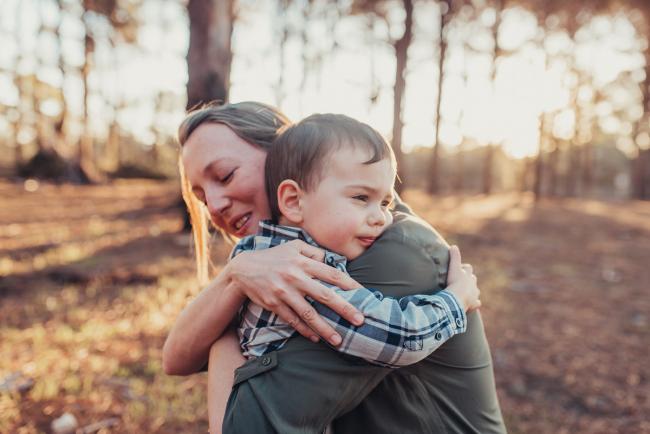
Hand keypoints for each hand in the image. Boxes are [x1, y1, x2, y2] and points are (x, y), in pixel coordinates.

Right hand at [227, 239, 364, 345]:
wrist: (243, 269)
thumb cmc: (273, 256)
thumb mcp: (293, 246)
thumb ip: (314, 251)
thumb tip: (332, 260)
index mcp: (302, 262)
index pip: (332, 274)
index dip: (349, 284)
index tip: (364, 293)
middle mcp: (295, 277)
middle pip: (325, 295)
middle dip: (345, 309)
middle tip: (360, 321)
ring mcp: (284, 292)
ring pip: (309, 313)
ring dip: (325, 328)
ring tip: (338, 340)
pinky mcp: (274, 304)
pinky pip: (292, 320)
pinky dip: (304, 330)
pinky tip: (316, 338)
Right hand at [445, 245, 480, 311]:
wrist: (457, 298)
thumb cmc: (455, 282)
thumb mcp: (454, 267)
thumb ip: (454, 256)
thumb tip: (454, 246)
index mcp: (468, 274)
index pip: (468, 268)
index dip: (463, 268)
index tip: (458, 269)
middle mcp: (473, 284)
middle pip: (472, 279)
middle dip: (468, 279)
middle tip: (460, 281)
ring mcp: (474, 294)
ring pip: (475, 291)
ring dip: (472, 291)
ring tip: (465, 293)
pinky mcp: (474, 304)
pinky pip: (476, 303)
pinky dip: (475, 303)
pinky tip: (472, 304)